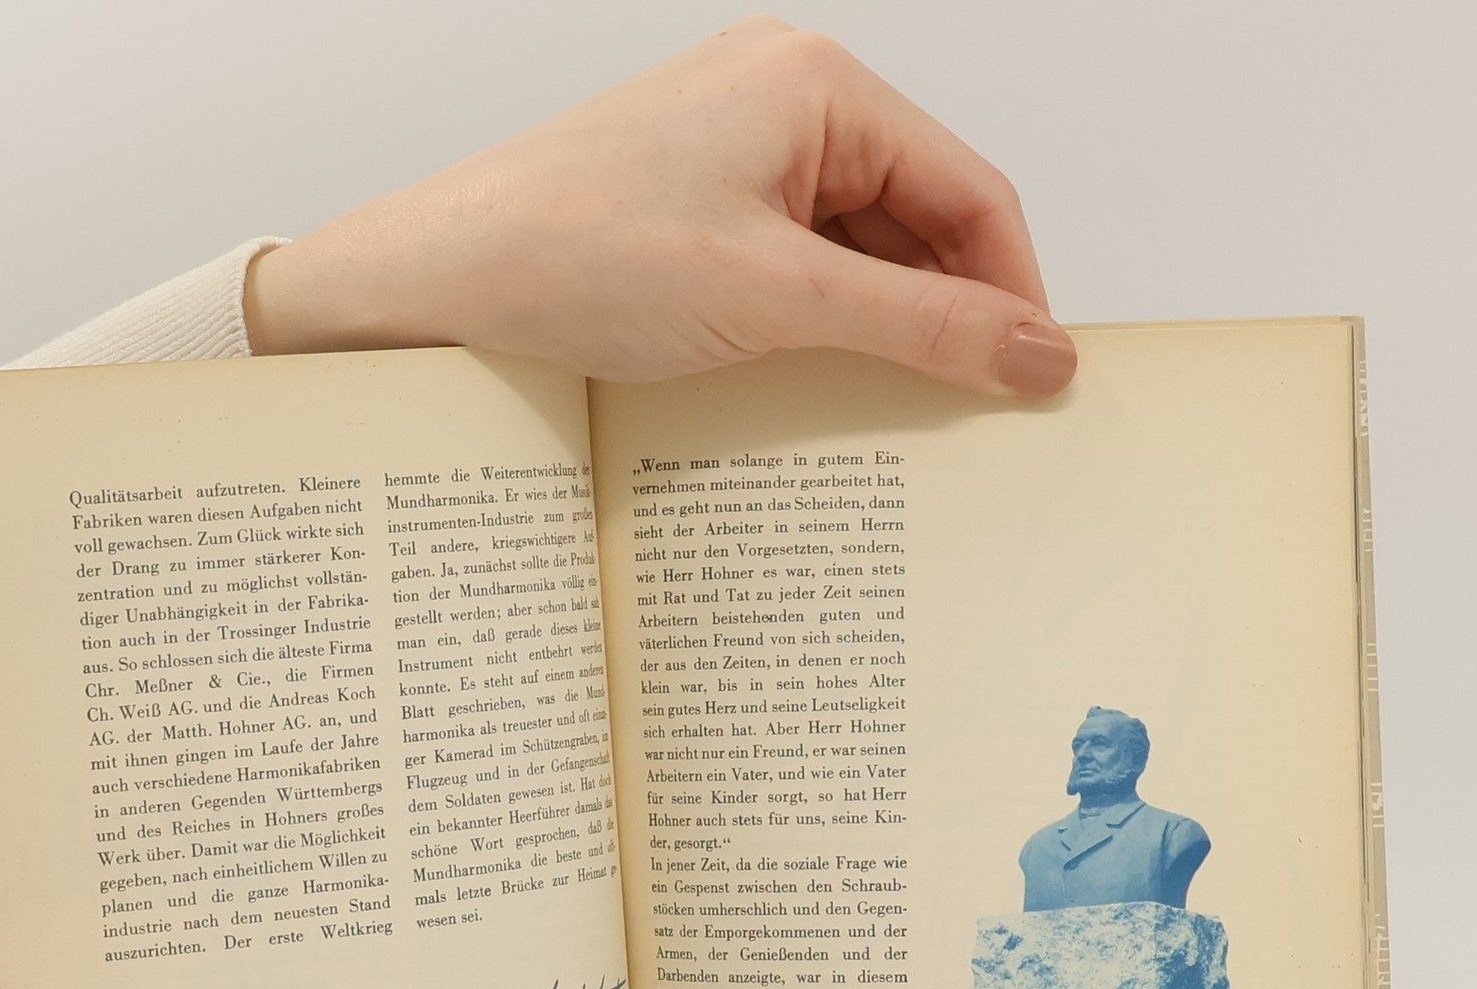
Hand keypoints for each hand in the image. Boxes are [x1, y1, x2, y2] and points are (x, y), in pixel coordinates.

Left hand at [245, 15, 1074, 396]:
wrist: (440, 283)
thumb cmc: (578, 253)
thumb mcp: (778, 299)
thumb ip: (921, 325)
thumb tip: (1036, 352)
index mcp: (818, 85)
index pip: (970, 190)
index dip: (1014, 290)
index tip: (1037, 380)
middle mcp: (785, 103)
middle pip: (921, 219)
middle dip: (950, 314)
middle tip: (974, 414)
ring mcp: (737, 156)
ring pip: (861, 251)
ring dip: (886, 330)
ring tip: (896, 415)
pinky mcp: (699, 211)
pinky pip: (800, 269)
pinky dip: (824, 329)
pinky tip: (822, 389)